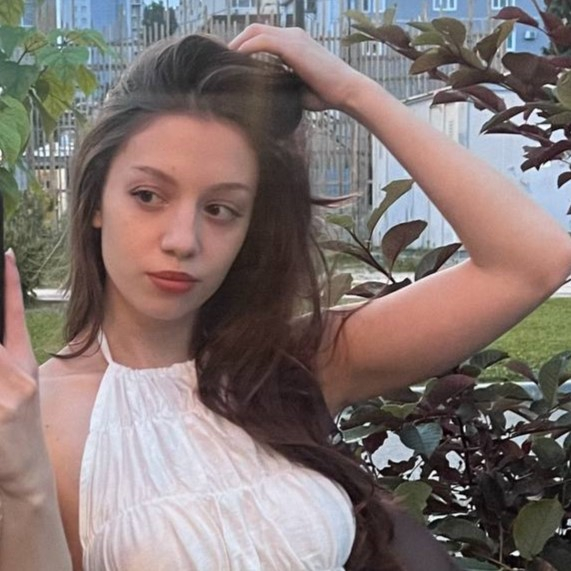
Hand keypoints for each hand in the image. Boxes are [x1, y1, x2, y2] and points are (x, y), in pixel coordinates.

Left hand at [0, 250, 48, 498]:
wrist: (23, 474)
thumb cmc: (15, 427)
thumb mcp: (20, 384)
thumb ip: (7, 347)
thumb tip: (1, 312)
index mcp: (23, 364)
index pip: (14, 314)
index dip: (9, 283)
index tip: (4, 255)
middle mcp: (16, 375)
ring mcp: (5, 396)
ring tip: (0, 379)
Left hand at [229, 24, 368, 112]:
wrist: (347, 91)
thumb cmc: (327, 94)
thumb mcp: (299, 89)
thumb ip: (282, 85)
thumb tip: (263, 98)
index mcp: (295, 43)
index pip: (264, 37)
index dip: (246, 46)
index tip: (233, 63)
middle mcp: (293, 36)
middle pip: (256, 29)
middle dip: (238, 41)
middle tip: (225, 60)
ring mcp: (294, 38)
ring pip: (256, 31)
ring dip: (238, 43)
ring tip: (226, 60)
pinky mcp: (293, 46)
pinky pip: (262, 41)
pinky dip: (247, 48)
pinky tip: (237, 60)